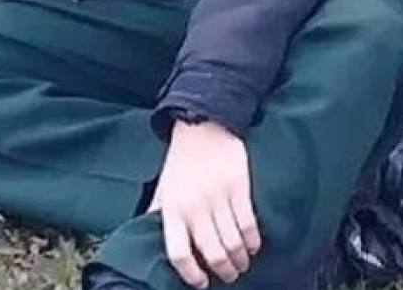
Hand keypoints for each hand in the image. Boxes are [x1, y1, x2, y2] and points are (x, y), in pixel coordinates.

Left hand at [146, 120, 261, 287]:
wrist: (202, 127)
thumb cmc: (181, 162)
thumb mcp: (163, 188)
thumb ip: (159, 214)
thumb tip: (149, 237)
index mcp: (172, 209)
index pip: (178, 252)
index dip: (191, 274)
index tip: (200, 282)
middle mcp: (194, 207)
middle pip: (213, 253)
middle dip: (224, 272)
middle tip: (228, 276)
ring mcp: (218, 198)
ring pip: (234, 244)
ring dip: (240, 260)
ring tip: (241, 264)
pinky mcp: (240, 189)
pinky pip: (249, 226)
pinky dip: (253, 242)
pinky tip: (252, 246)